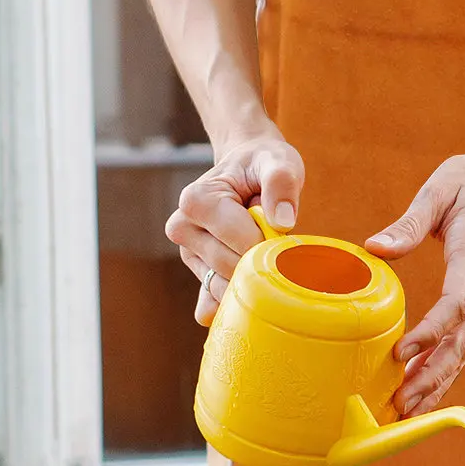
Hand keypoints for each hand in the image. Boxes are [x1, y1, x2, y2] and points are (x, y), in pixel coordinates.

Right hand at [166, 127, 303, 325]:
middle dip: (260, 259)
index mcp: (196, 199)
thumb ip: (281, 182)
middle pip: (231, 266)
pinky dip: (233, 303)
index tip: (279, 225)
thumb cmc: (262, 164)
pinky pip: (211, 304)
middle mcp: (182, 227)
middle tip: (273, 234)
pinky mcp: (198, 272)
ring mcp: (188, 253)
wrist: (249, 169)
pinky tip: (248, 296)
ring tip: (259, 244)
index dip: (267, 238)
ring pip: (225, 286)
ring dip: (252, 276)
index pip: (239, 239)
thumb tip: (282, 221)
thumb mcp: (277, 161)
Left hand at [365, 142, 464, 417]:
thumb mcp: (439, 188)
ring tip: (407, 410)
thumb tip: (374, 248)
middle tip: (400, 402)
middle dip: (433, 373)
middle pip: (463, 337)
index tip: (401, 351)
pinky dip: (447, 366)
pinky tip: (424, 387)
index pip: (457, 300)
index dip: (431, 331)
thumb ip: (409, 222)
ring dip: (439, 379)